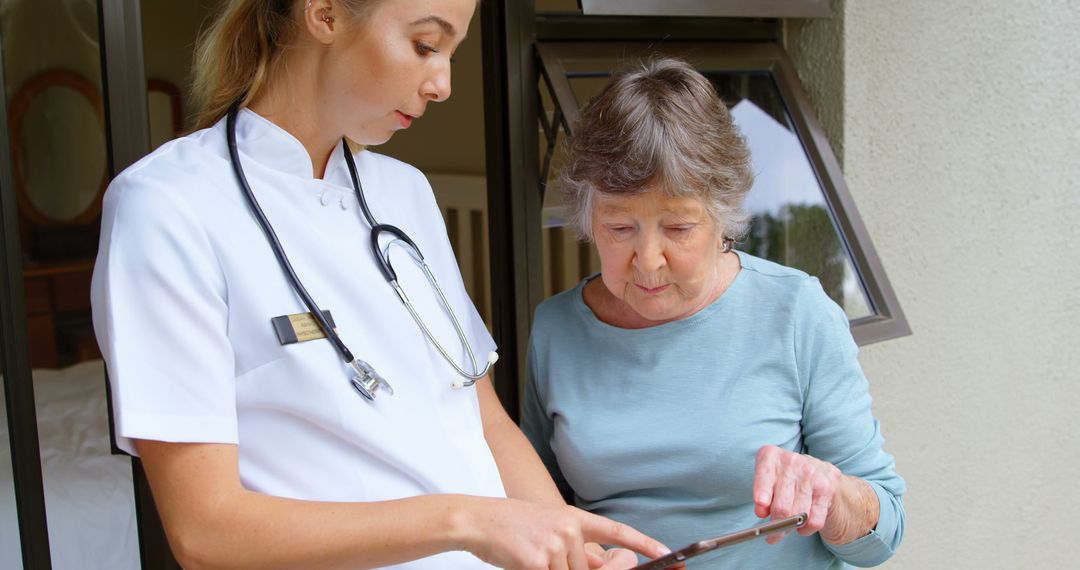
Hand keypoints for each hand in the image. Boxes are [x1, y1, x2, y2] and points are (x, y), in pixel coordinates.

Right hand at [459, 497, 669, 569]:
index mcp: (574, 518)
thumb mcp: (550, 528)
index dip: (644, 544)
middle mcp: (568, 528)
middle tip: (546, 559)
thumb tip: (605, 563)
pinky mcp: (536, 561)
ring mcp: (554, 544)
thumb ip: (578, 547)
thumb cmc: (514, 528)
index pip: (616, 531)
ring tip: (531, 558)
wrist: (478, 520)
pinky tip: (523, 564)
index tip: (667, 554)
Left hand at [752, 445, 842, 543]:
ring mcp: (810, 474)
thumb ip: (761, 493)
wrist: (818, 469)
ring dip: (790, 528)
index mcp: (770, 456)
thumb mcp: (766, 478)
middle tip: (772, 534)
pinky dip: (806, 529)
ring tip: (786, 528)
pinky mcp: (826, 488)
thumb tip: (762, 513)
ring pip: (798, 515)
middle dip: (775, 526)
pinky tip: (801, 526)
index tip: (760, 513)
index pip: (764, 478)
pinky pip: (815, 520)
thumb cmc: (783, 476)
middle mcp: (791, 461)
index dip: (761, 497)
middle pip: (781, 506)